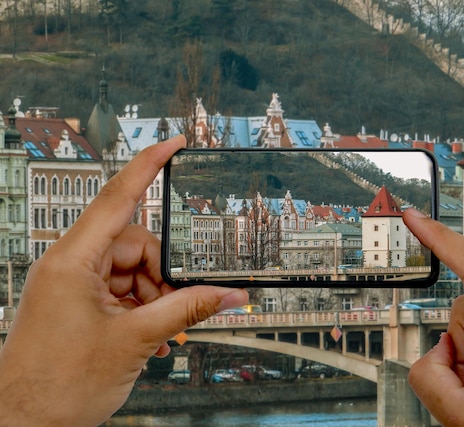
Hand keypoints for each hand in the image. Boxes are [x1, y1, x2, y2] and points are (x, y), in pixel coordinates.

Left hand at [0, 135, 248, 425]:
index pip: (118, 197)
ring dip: (155, 297)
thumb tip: (230, 295)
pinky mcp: (78, 303)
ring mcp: (73, 285)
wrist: (24, 424)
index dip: (149, 165)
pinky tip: (150, 334)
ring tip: (159, 330)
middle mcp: (70, 266)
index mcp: (72, 261)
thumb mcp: (136, 341)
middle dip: (163, 274)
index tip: (173, 144)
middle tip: (176, 304)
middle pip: (136, 244)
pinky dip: (142, 308)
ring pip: (133, 269)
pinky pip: (123, 290)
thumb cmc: (56, 386)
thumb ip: (188, 309)